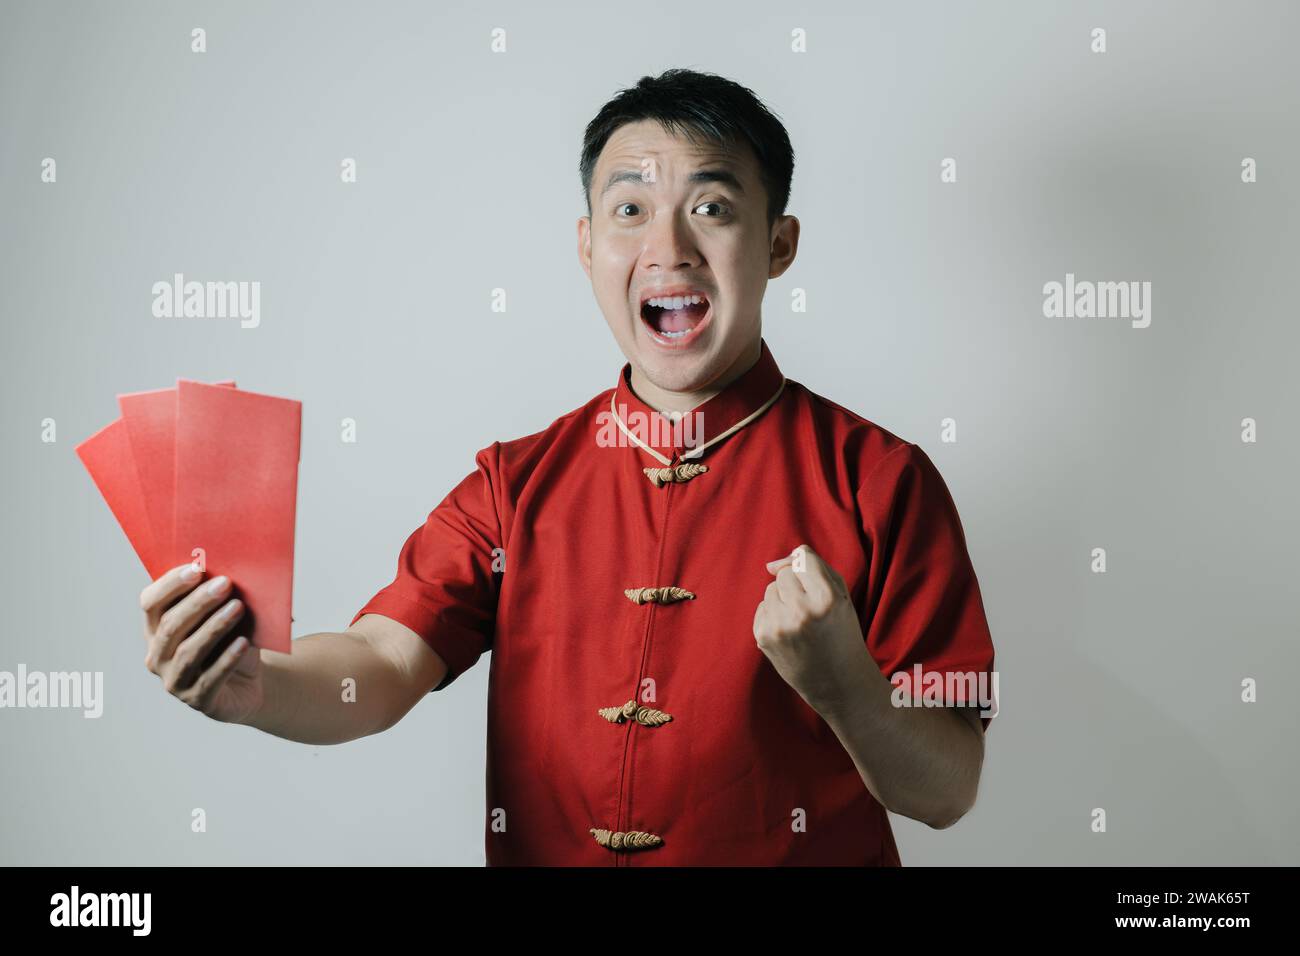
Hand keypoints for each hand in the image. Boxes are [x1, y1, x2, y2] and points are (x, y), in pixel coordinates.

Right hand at [139, 563, 262, 723]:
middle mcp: (157, 656)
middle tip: (225, 583)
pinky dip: (227, 658)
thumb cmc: (231, 642)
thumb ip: (220, 598)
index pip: (151, 603)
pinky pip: (211, 677)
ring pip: (188, 651)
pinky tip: (244, 642)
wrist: (247, 684)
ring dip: (214, 627)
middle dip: (198, 602)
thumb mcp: (224, 618)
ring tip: (238, 607)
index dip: (170, 585)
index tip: (196, 568)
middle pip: (172, 625)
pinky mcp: (197, 700)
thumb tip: (232, 572)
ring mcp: (174, 680)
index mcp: (156, 629)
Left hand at [753, 544, 870, 714]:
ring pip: (770, 590)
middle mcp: (802, 611)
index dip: (809, 570)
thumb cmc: (841, 632)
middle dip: (796, 587)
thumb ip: (812, 566)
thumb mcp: (840, 595)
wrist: (838, 682)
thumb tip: (770, 565)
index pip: (803, 558)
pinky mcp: (764, 638)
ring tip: (801, 623)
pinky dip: (774, 616)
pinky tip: (790, 634)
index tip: (816, 587)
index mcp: (827, 598)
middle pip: (784, 574)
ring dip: (783, 601)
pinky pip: (762, 608)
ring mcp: (780, 626)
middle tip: (812, 610)